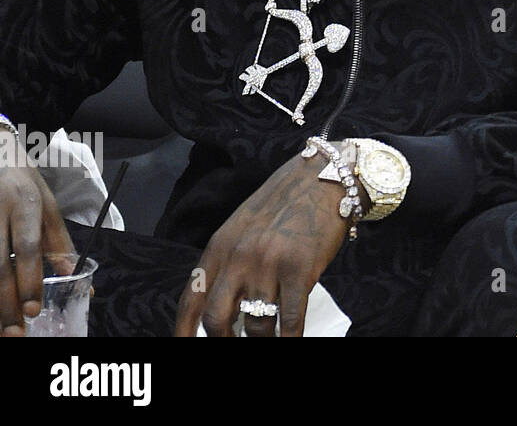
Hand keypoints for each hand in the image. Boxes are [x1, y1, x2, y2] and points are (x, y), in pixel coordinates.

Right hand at [0, 157, 75, 336]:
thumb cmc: (24, 185)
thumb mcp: (48, 207)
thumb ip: (61, 245)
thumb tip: (82, 283)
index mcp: (24, 204)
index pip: (28, 246)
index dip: (30, 279)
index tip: (34, 309)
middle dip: (6, 302)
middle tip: (15, 332)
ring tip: (0, 329)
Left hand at [174, 144, 357, 336]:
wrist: (323, 178)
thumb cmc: (287, 202)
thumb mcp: (245, 226)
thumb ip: (231, 260)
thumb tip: (226, 303)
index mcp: (220, 246)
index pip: (192, 299)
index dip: (184, 332)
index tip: (186, 348)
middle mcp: (239, 257)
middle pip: (217, 319)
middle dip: (224, 341)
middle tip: (236, 344)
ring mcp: (268, 265)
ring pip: (256, 325)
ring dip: (262, 341)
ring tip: (269, 341)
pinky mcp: (299, 270)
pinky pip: (290, 319)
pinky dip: (290, 338)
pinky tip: (292, 341)